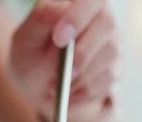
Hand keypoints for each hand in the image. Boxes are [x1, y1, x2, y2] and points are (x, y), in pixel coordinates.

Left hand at [10, 0, 117, 121]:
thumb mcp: (25, 40)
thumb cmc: (31, 57)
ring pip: (109, 54)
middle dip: (81, 52)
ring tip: (54, 84)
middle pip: (107, 24)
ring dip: (78, 76)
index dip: (77, 17)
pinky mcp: (116, 68)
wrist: (39, 89)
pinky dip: (83, 91)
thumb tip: (59, 8)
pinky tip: (67, 92)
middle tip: (57, 72)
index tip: (58, 39)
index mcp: (79, 3)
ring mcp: (112, 42)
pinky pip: (108, 79)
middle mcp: (101, 17)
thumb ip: (40, 20)